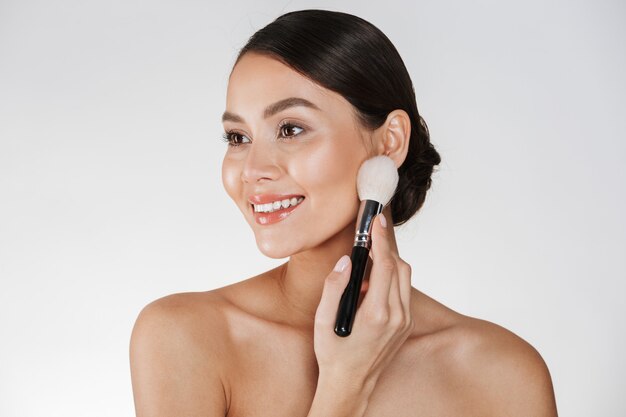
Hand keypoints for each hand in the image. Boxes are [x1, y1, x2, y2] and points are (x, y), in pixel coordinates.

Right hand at [313, 210, 413, 393]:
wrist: (350, 384)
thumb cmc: (334, 354)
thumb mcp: (323, 321)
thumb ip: (335, 287)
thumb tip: (347, 261)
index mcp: (377, 314)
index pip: (386, 265)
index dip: (381, 239)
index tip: (376, 221)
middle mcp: (397, 317)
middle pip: (400, 267)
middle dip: (386, 246)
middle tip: (371, 233)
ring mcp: (405, 322)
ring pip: (404, 278)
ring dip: (389, 263)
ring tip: (367, 261)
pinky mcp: (406, 325)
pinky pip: (403, 291)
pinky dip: (391, 279)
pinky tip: (371, 284)